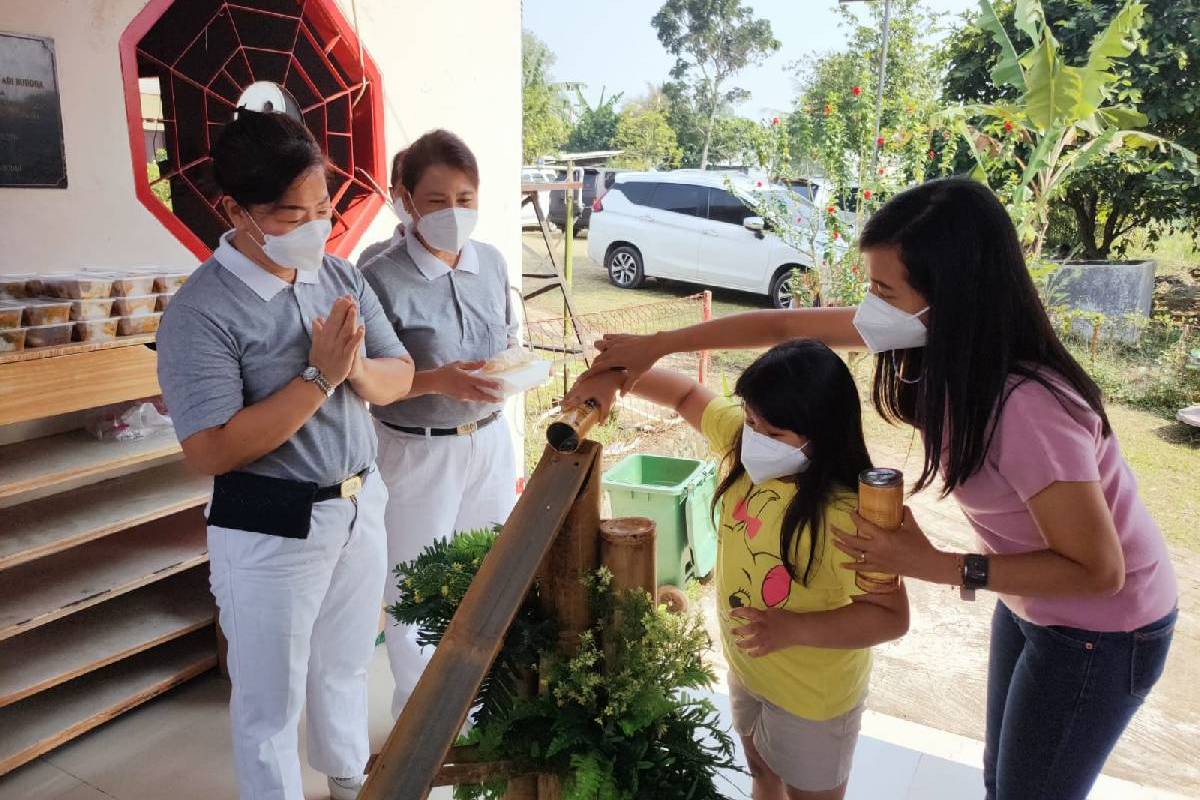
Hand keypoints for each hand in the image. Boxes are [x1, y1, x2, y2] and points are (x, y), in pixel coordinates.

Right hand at [310, 295, 364, 385]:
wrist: (320, 378)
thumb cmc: (319, 361)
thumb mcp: (316, 344)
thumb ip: (317, 331)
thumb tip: (316, 318)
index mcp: (324, 336)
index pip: (331, 319)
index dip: (337, 309)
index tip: (342, 297)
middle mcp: (330, 340)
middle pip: (338, 322)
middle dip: (343, 310)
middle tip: (349, 298)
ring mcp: (337, 348)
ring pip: (345, 331)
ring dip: (350, 320)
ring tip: (354, 308)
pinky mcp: (345, 357)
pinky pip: (352, 346)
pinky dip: (357, 337)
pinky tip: (362, 328)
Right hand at [435, 361, 503, 402]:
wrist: (434, 382)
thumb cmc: (446, 371)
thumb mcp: (458, 364)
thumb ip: (472, 365)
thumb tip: (484, 362)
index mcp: (465, 379)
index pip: (481, 383)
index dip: (491, 385)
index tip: (499, 387)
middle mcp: (465, 389)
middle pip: (481, 395)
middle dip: (491, 398)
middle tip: (501, 399)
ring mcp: (463, 395)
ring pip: (478, 399)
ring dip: (487, 400)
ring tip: (496, 400)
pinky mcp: (461, 398)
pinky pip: (473, 399)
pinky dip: (480, 399)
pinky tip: (485, 398)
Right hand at [562, 369, 625, 417]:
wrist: (613, 376)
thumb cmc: (610, 390)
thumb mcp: (607, 403)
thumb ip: (604, 414)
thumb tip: (601, 425)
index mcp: (584, 392)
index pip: (572, 400)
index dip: (566, 405)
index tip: (562, 409)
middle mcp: (582, 385)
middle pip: (570, 394)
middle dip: (566, 400)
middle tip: (562, 405)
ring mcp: (583, 380)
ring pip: (574, 387)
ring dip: (570, 393)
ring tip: (567, 399)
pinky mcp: (585, 376)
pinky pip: (577, 383)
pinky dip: (575, 388)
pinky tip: (575, 390)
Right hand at [576, 333, 661, 392]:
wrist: (655, 344)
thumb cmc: (646, 360)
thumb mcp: (636, 374)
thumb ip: (628, 385)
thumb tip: (621, 396)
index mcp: (614, 360)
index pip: (597, 368)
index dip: (588, 374)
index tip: (580, 379)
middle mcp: (612, 349)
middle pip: (597, 358)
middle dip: (595, 366)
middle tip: (596, 372)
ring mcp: (616, 341)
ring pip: (599, 345)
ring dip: (599, 351)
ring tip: (605, 357)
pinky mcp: (620, 336)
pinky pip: (607, 337)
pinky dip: (606, 342)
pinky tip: (609, 345)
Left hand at [729, 607, 800, 657]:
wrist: (798, 628)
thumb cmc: (787, 618)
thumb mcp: (773, 612)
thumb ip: (763, 614)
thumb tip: (752, 614)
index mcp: (763, 616)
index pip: (747, 612)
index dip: (738, 612)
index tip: (730, 613)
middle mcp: (762, 627)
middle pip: (747, 629)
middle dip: (738, 631)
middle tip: (731, 631)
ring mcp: (766, 638)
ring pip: (751, 643)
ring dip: (742, 644)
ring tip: (737, 644)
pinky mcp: (770, 647)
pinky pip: (760, 652)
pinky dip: (753, 654)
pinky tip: (749, 654)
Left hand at [832, 507, 949, 583]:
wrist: (927, 565)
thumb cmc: (920, 544)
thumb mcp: (912, 525)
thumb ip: (905, 513)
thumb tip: (901, 504)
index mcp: (883, 537)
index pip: (863, 525)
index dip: (855, 517)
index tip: (851, 511)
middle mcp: (876, 549)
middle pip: (852, 540)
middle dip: (840, 533)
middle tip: (832, 527)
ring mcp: (877, 560)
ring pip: (854, 554)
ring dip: (842, 547)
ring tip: (833, 541)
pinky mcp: (880, 569)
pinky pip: (862, 568)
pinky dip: (850, 566)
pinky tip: (841, 565)